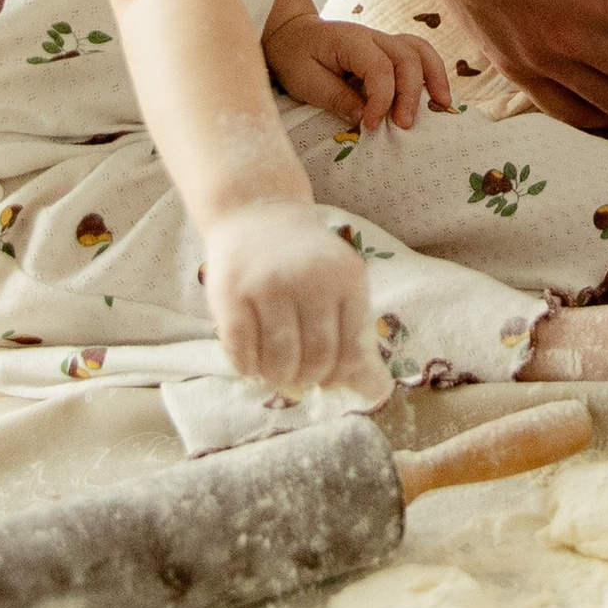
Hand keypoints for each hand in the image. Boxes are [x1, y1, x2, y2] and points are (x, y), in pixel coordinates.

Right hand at [203, 195, 381, 399]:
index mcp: (347, 279)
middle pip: (315, 359)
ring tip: (275, 370)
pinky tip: (251, 361)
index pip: (351, 352)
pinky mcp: (231, 294)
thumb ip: (357, 339)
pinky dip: (247, 368)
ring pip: (278, 361)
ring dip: (277, 377)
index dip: (339, 376)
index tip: (327, 380)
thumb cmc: (305, 262)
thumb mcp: (341, 287)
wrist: (258, 214)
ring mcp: (268, 286)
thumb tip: (377, 394)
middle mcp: (310, 280)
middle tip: (298, 378)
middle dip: (307, 379)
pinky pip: (241, 352)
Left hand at [270, 14, 450, 128]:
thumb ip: (337, 98)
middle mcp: (373, 36)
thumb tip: (366, 118)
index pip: (379, 68)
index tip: (373, 126)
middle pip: (407, 58)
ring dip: (435, 78)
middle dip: (411, 94)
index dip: (381, 99)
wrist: (292, 35)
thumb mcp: (305, 82)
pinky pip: (419, 56)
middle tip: (404, 126)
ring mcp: (384, 41)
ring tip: (443, 107)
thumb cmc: (296, 58)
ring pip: (420, 51)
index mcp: (351, 40)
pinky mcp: (389, 51)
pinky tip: (438, 97)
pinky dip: (432, 74)